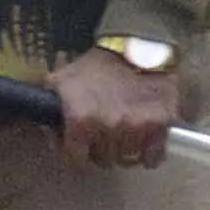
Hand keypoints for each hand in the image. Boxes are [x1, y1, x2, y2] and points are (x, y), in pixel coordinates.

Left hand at [48, 49, 178, 169]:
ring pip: (127, 159)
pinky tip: (142, 143)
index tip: (80, 153)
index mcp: (81, 120)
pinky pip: (153, 157)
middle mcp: (108, 128)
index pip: (76, 161)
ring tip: (121, 137)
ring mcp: (137, 128)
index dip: (76, 158)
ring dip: (123, 151)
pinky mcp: (162, 125)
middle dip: (100, 151)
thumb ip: (50, 107)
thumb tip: (47, 130)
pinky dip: (148, 155)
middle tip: (102, 138)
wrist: (137, 48)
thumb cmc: (96, 67)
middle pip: (103, 160)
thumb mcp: (62, 81)